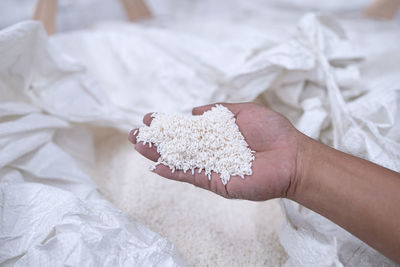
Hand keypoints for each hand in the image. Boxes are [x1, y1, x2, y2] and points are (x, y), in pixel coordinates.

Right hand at [129, 102, 305, 200]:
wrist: (290, 156)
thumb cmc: (272, 131)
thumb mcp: (242, 111)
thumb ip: (217, 111)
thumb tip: (193, 111)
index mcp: (216, 135)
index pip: (186, 130)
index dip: (168, 125)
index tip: (150, 119)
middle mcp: (211, 151)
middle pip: (178, 146)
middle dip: (156, 140)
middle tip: (135, 134)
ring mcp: (212, 167)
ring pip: (180, 161)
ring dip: (158, 154)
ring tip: (139, 146)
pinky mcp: (217, 181)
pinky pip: (192, 176)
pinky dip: (174, 172)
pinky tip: (157, 166)